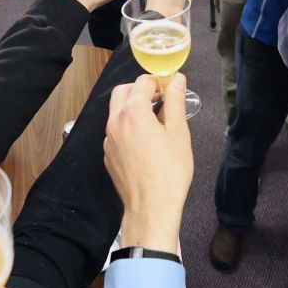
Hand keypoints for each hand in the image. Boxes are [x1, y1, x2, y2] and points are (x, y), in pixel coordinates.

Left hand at [105, 74, 193, 252]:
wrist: (151, 208)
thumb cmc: (170, 172)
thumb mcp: (179, 133)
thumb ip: (175, 102)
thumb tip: (177, 79)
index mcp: (133, 112)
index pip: (142, 82)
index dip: (158, 82)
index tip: (170, 90)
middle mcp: (115, 122)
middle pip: (123, 91)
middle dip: (140, 90)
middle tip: (160, 100)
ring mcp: (108, 139)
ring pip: (116, 111)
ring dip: (132, 107)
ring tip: (154, 121)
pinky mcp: (108, 154)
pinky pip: (115, 130)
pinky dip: (127, 126)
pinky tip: (144, 141)